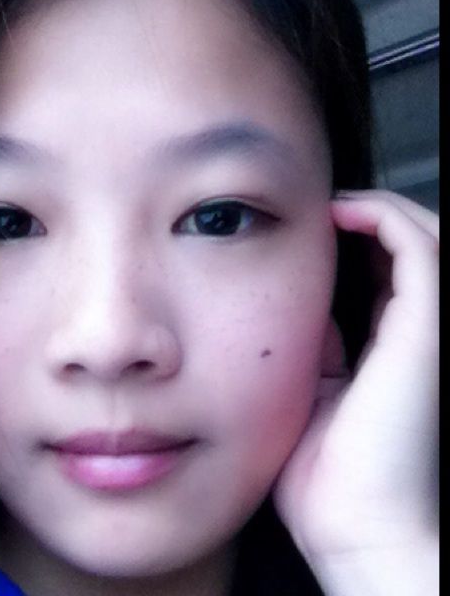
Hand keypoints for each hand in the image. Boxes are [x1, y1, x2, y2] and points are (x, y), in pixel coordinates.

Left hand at [273, 190, 438, 595]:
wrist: (354, 529)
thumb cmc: (325, 474)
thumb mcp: (312, 392)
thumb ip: (319, 350)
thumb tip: (305, 314)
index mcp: (394, 347)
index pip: (387, 273)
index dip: (354, 243)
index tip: (307, 230)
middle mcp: (420, 332)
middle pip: (410, 249)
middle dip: (368, 219)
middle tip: (318, 210)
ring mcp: (428, 328)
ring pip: (423, 236)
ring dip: (377, 210)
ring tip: (330, 205)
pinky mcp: (424, 329)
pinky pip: (416, 247)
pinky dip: (381, 217)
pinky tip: (339, 213)